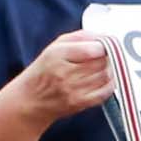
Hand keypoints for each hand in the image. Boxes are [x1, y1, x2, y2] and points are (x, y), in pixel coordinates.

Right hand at [3, 30, 122, 136]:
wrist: (30, 100)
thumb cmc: (44, 70)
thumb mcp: (54, 46)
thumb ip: (80, 37)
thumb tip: (105, 37)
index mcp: (56, 55)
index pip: (91, 49)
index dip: (104, 46)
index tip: (106, 45)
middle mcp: (64, 73)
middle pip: (101, 62)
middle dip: (108, 57)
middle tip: (108, 55)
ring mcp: (72, 90)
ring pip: (105, 76)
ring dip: (110, 69)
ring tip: (106, 66)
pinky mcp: (79, 103)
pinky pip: (104, 92)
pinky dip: (111, 84)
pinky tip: (108, 79)